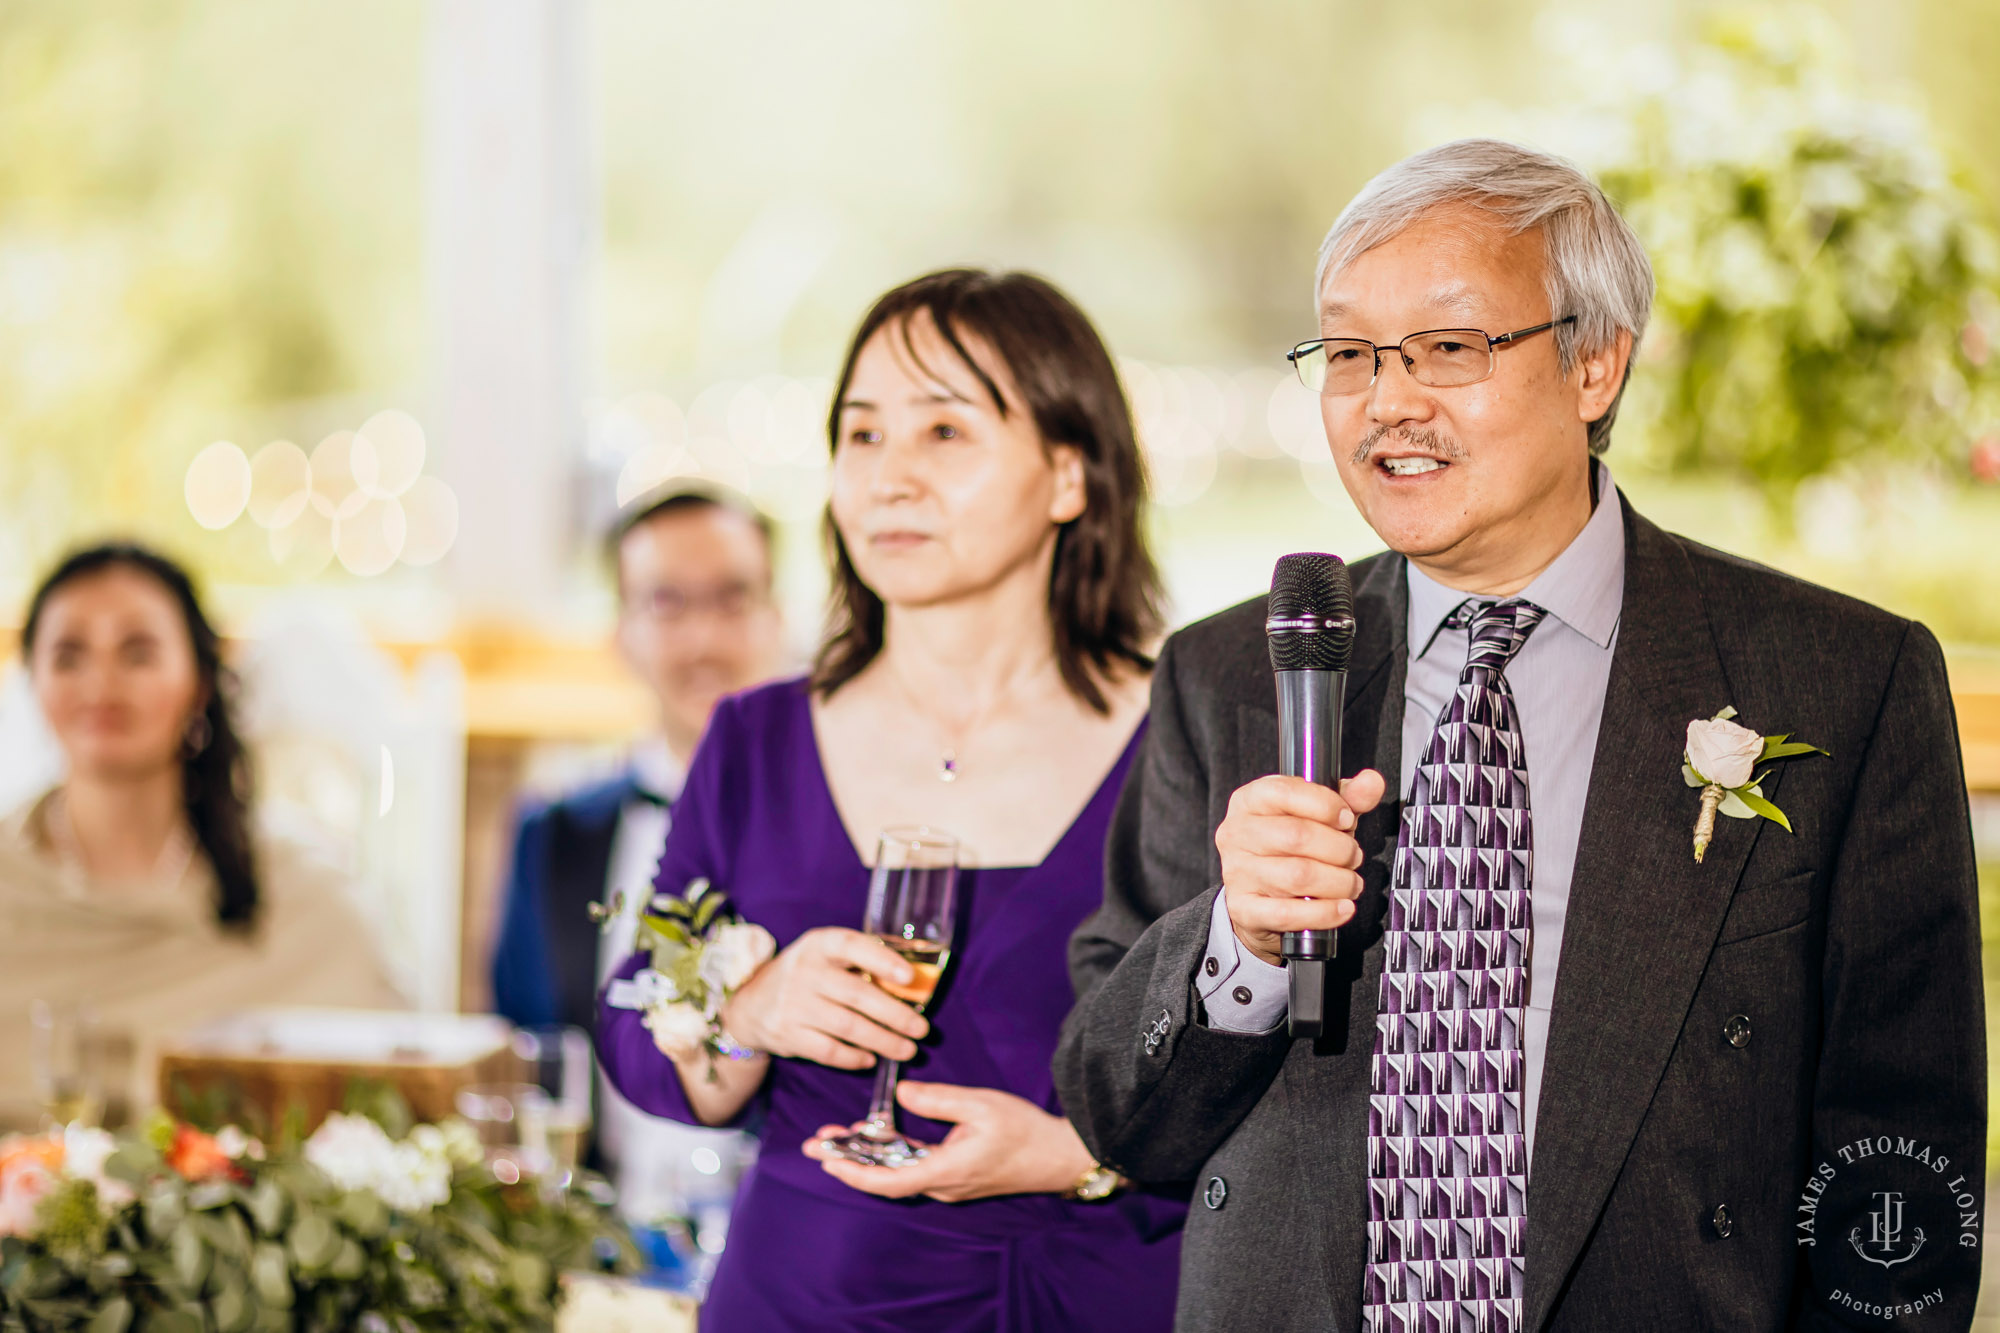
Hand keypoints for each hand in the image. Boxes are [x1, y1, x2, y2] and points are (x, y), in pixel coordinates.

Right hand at [720, 927, 928, 1070]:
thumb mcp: (824, 956)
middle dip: (896, 1014)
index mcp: (819, 945)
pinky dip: (854, 1058)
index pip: (852, 946)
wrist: (750, 1004)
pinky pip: (829, 1050)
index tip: (909, 978)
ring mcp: (794, 1005)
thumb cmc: (806, 975)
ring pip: (847, 1027)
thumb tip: (914, 983)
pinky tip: (871, 1059)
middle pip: (857, 994)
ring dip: (883, 1041)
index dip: (882, 960)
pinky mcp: (788, 1034)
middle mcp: (804, 972)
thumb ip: (860, 962)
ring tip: (908, 1050)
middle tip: (922, 1029)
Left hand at [802, 1081, 1094, 1202]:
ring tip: (836, 1137)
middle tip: (815, 1144)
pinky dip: (890, 1155)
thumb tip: (903, 1096)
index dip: (855, 1172)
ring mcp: (949, 1184)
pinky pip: (913, 1169)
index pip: (890, 1182)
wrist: (1060, 1157)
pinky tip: (876, 1137)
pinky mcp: (955, 1176)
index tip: (828, 1160)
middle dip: (848, 1162)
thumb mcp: (982, 1104)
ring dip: (866, 1157)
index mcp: (947, 1170)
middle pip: (885, 1180)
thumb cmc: (1025, 1130)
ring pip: (896, 1175)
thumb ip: (939, 1100)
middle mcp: (942, 1184)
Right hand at [1216, 769, 1386, 965]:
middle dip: (1340, 848)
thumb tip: (1371, 782)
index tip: (1346, 818)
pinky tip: (1341, 907)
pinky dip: (1325, 913)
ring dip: (1339, 881)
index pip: (1285, 792)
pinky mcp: (1243, 908)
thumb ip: (1348, 797)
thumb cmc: (1287, 847)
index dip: (1325, 805)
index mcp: (1250, 800)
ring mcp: (1237, 872)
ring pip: (1298, 876)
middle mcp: (1238, 833)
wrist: (1257, 894)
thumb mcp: (1316, 815)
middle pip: (1297, 835)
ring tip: (1350, 882)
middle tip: (1353, 856)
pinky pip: (1289, 913)